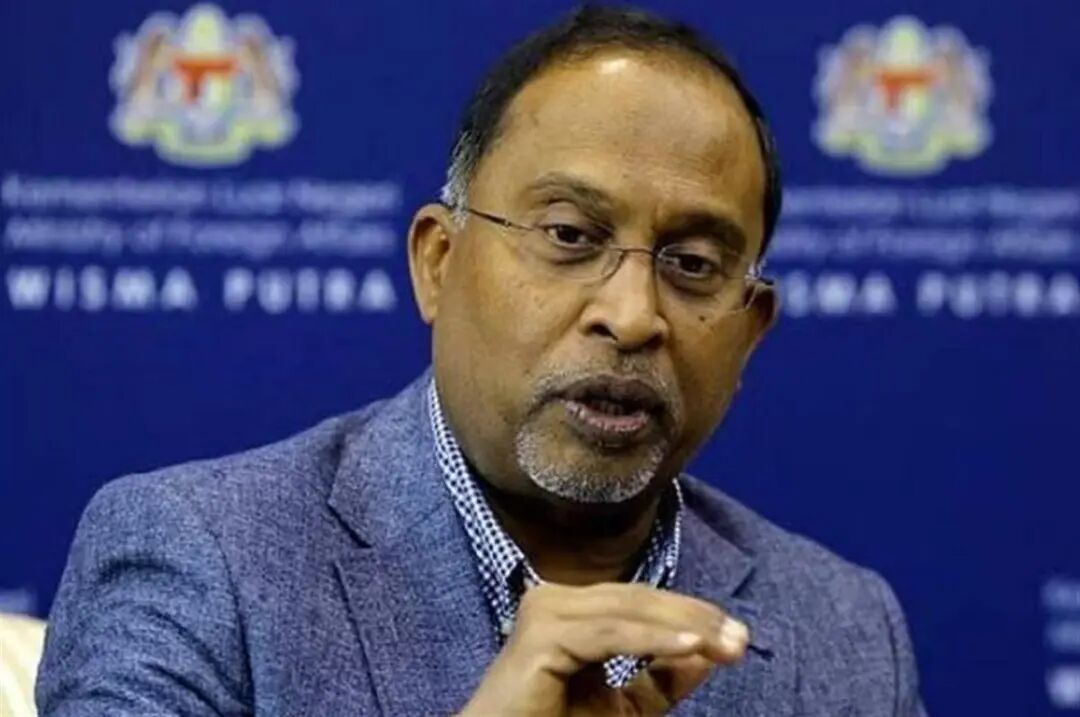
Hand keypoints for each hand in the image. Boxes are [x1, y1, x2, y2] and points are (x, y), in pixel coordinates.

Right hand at [457, 582, 748, 715]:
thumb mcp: (624, 706)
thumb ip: (663, 678)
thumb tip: (712, 650)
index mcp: (571, 608)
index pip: (640, 601)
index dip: (691, 613)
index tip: (738, 637)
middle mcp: (554, 599)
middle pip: (638, 600)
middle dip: (695, 617)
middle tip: (740, 639)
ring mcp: (545, 610)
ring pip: (627, 610)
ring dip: (684, 625)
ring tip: (726, 643)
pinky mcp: (541, 634)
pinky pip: (608, 633)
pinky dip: (653, 639)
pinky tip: (691, 645)